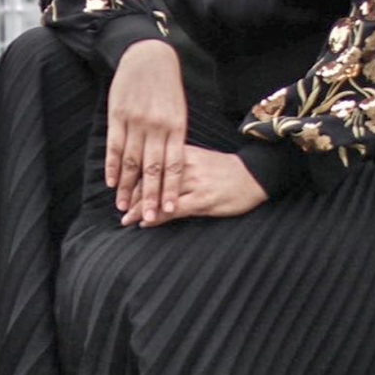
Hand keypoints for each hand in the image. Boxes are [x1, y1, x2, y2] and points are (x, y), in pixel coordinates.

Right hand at [106, 40, 186, 222]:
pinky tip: (110, 181)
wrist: (147, 56)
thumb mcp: (178, 109)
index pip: (174, 164)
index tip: (169, 210)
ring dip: (127, 186)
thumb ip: (174, 135)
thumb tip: (172, 163)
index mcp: (176, 127)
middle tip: (146, 218)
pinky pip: (114, 145)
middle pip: (153, 168)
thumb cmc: (165, 85)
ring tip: (122, 206)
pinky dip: (111, 165)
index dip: (170, 188)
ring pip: (131, 160)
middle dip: (150, 195)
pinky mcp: (118, 116)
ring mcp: (136, 122)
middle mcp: (156, 127)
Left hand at [120, 146, 267, 226]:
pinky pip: (174, 209)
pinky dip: (158, 217)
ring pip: (159, 196)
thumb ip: (175, 164)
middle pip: (150, 180)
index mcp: (181, 152)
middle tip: (119, 206)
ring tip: (126, 219)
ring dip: (140, 209)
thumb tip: (150, 174)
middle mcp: (185, 165)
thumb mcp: (197, 159)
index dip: (132, 178)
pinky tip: (147, 223)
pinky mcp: (204, 200)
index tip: (122, 188)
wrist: (255, 174)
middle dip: (132, 195)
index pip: (149, 163)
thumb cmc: (224, 169)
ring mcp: (194, 183)